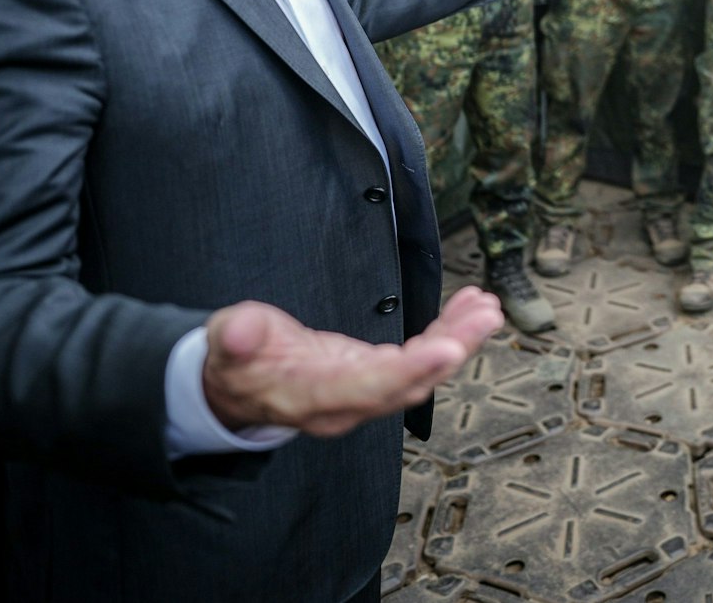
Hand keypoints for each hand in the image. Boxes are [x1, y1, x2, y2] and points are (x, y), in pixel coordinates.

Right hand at [202, 285, 503, 435]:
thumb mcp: (226, 344)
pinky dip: (447, 333)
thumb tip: (239, 331)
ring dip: (458, 340)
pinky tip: (468, 308)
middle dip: (451, 351)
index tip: (447, 349)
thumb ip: (235, 338)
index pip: (366, 388)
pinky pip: (420, 359)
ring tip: (486, 307)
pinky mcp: (375, 376)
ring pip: (422, 373)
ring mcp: (364, 393)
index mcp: (310, 398)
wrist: (239, 387)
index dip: (408, 370)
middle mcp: (346, 404)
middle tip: (485, 317)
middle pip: (408, 383)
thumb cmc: (235, 362)